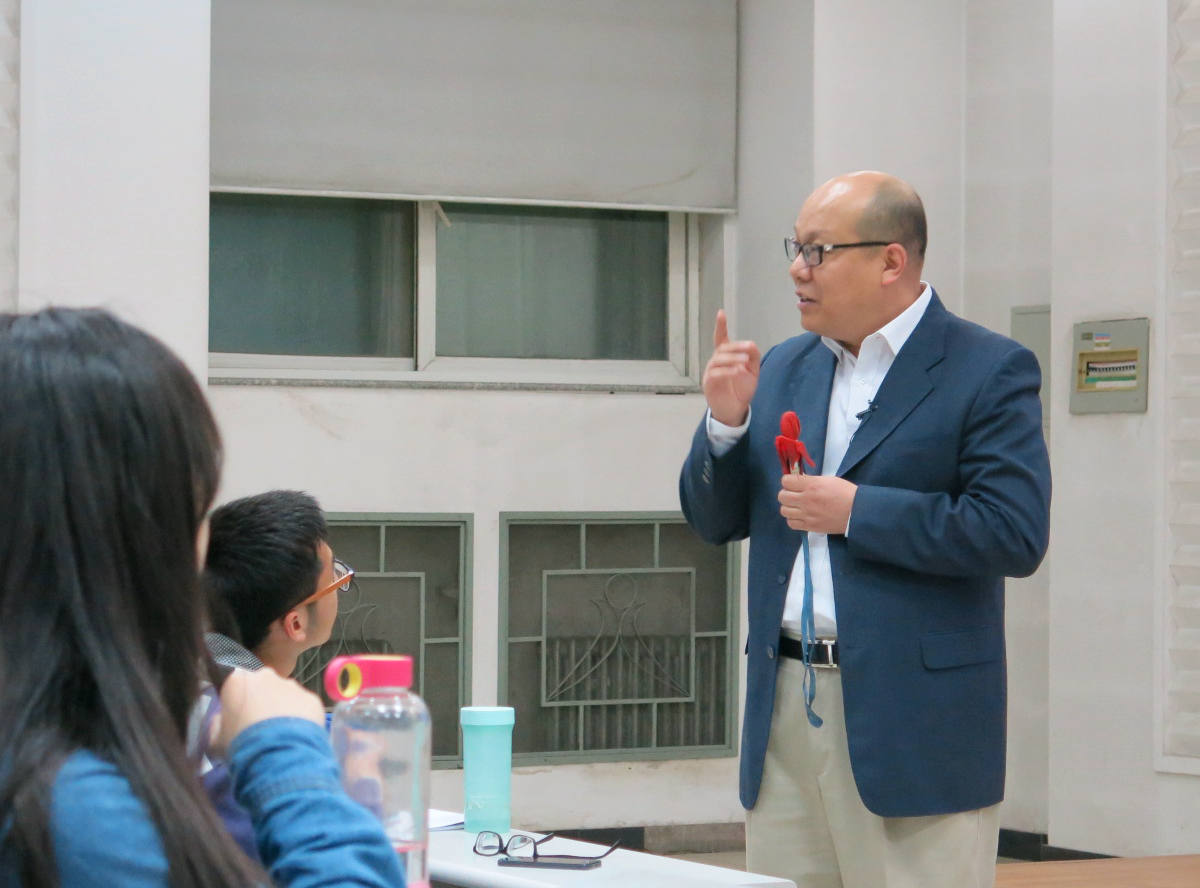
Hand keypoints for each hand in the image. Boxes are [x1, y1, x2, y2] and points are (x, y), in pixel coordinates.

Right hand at [211, 667, 325, 755]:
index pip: (237, 685)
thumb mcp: (215, 740)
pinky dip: (301, 720)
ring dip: (283, 711)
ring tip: (281, 736)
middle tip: (261, 729)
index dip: (238, 702)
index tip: (240, 719)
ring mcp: (293, 686)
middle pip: (263, 687)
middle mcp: (267, 676)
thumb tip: (221, 720)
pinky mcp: (312, 699)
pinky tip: (296, 738)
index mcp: (238, 680)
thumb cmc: (240, 745)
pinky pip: (304, 708)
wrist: (278, 756)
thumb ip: (217, 724)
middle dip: (263, 703)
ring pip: (286, 696)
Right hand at [703, 309, 760, 425]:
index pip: (721, 338)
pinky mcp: (709, 383)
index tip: (720, 313)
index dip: (720, 326)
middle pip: (722, 348)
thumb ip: (753, 357)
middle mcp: (716, 362)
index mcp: (726, 357)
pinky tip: (738, 372)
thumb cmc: (741, 389)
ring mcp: (711, 372)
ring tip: (745, 363)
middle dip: (736, 347)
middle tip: (748, 351)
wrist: (735, 410)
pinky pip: (716, 373)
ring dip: (733, 358)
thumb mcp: (753, 371)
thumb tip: (751, 346)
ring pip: (718, 359)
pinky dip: (728, 371)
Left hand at [777, 474, 857, 533]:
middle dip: (786, 493)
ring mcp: (807, 514)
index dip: (788, 481)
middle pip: (782, 496)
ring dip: (789, 507)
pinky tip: (800, 516)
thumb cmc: (845, 493)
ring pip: (784, 510)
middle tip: (794, 494)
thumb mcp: (828, 480)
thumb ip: (810, 480)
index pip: (786, 481)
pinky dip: (793, 519)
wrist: (857, 512)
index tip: (793, 483)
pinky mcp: (810, 526)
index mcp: (811, 485)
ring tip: (797, 506)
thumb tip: (798, 482)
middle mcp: (806, 500)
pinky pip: (791, 523)